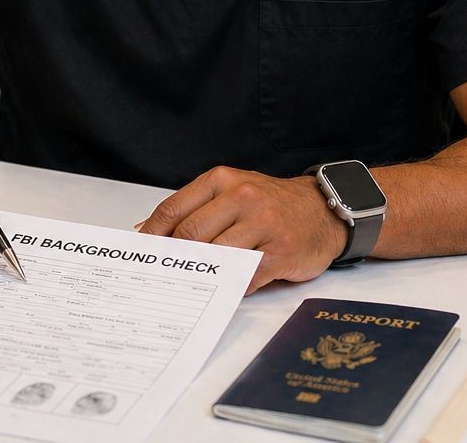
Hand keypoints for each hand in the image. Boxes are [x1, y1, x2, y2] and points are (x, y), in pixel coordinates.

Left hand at [137, 167, 347, 292]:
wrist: (322, 211)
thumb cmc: (270, 205)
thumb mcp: (231, 191)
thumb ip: (194, 208)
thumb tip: (150, 231)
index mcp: (223, 180)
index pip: (174, 209)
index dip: (153, 236)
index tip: (144, 253)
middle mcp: (242, 197)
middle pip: (190, 234)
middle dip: (176, 257)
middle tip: (167, 272)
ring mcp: (263, 224)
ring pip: (216, 256)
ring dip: (203, 273)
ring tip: (195, 281)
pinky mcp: (280, 252)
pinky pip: (244, 276)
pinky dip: (231, 285)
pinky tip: (227, 286)